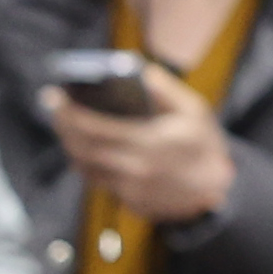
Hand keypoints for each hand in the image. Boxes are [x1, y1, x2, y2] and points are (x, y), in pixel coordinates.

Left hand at [48, 68, 234, 225]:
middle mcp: (135, 169)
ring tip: (64, 124)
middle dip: (62, 125)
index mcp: (149, 142)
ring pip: (84, 167)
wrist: (219, 193)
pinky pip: (98, 180)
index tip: (54, 96)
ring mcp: (131, 189)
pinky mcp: (130, 201)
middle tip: (52, 106)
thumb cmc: (205, 146)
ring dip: (70, 144)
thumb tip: (140, 72)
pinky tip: (83, 146)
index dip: (68, 112)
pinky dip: (85, 162)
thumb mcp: (195, 111)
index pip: (95, 128)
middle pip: (82, 148)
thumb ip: (166, 90)